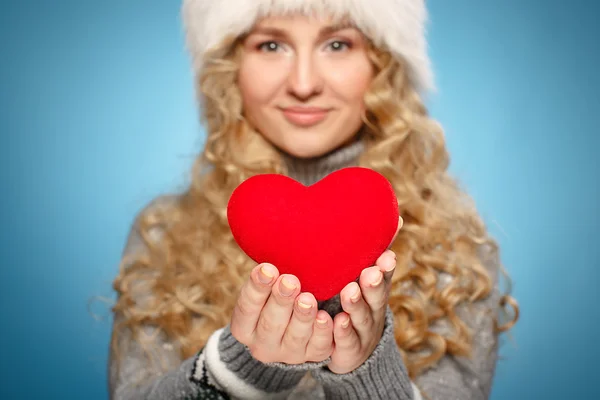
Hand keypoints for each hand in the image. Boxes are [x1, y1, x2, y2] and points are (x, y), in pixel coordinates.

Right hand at [230, 264, 334, 363]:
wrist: (290, 331)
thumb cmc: (275, 297)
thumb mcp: (266, 289)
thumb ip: (267, 276)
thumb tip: (274, 240)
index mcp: (244, 327)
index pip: (247, 308)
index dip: (257, 288)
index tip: (268, 268)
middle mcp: (263, 345)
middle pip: (270, 324)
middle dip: (281, 301)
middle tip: (290, 282)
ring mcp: (288, 354)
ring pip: (295, 337)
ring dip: (302, 317)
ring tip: (308, 299)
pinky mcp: (312, 357)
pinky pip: (319, 347)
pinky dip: (323, 332)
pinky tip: (326, 318)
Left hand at [326, 217, 401, 373]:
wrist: (352, 348)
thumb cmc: (353, 300)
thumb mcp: (359, 274)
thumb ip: (367, 248)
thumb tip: (391, 214)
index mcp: (375, 286)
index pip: (384, 274)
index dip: (386, 266)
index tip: (386, 256)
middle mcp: (373, 308)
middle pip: (377, 296)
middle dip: (375, 284)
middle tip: (370, 272)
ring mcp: (363, 330)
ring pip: (362, 318)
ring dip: (357, 305)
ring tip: (350, 292)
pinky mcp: (350, 350)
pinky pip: (346, 342)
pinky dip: (343, 332)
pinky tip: (337, 322)